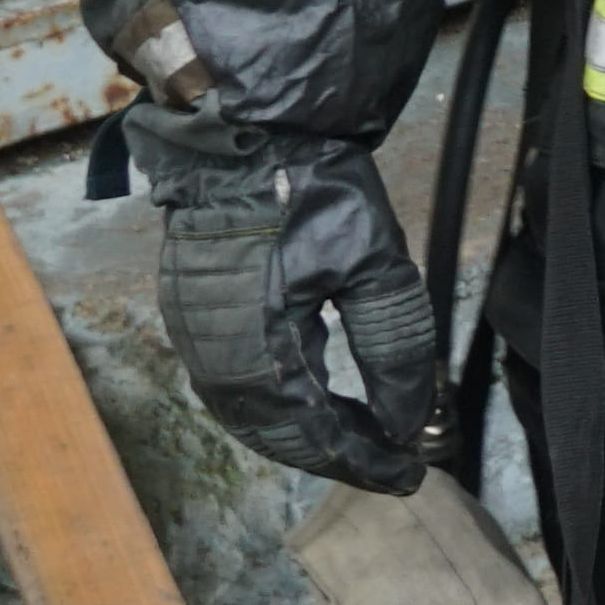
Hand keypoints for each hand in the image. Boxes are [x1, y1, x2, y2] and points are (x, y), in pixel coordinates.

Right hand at [127, 111, 438, 492]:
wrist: (248, 129)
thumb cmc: (314, 186)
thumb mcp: (375, 263)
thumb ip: (392, 345)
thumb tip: (407, 419)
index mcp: (255, 346)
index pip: (313, 432)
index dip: (362, 460)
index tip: (409, 476)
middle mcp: (214, 352)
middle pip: (278, 434)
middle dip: (338, 454)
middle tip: (396, 465)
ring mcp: (197, 334)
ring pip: (254, 415)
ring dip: (308, 434)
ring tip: (367, 440)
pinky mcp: (195, 315)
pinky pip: (237, 386)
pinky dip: (280, 406)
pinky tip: (318, 403)